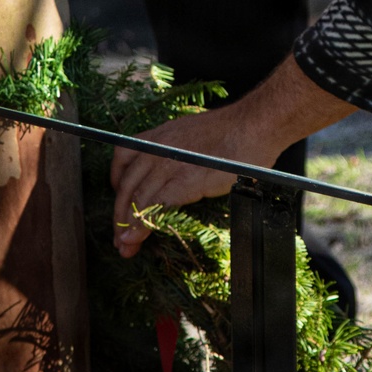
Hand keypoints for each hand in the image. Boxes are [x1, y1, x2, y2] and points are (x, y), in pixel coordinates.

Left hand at [110, 106, 264, 257]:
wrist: (255, 125)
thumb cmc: (234, 132)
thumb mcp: (193, 136)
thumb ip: (177, 152)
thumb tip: (172, 173)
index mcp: (159, 136)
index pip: (122, 158)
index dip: (117, 185)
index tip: (122, 204)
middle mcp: (158, 148)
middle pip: (125, 185)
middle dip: (119, 215)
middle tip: (119, 237)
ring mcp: (171, 164)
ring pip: (137, 199)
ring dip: (128, 226)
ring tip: (126, 245)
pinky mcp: (186, 181)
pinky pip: (155, 206)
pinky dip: (143, 225)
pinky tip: (139, 238)